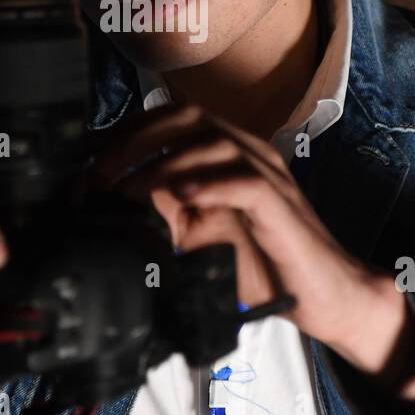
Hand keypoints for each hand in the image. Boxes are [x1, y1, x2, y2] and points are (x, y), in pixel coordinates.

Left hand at [91, 103, 414, 398]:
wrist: (323, 296)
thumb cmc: (267, 263)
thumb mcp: (202, 230)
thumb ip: (169, 206)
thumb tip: (119, 193)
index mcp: (231, 153)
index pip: (174, 118)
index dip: (129, 130)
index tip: (90, 154)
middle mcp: (251, 153)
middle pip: (189, 118)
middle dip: (136, 139)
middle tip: (100, 170)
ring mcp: (270, 176)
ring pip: (213, 143)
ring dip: (163, 162)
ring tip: (128, 187)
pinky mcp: (281, 207)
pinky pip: (245, 182)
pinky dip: (209, 184)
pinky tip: (181, 197)